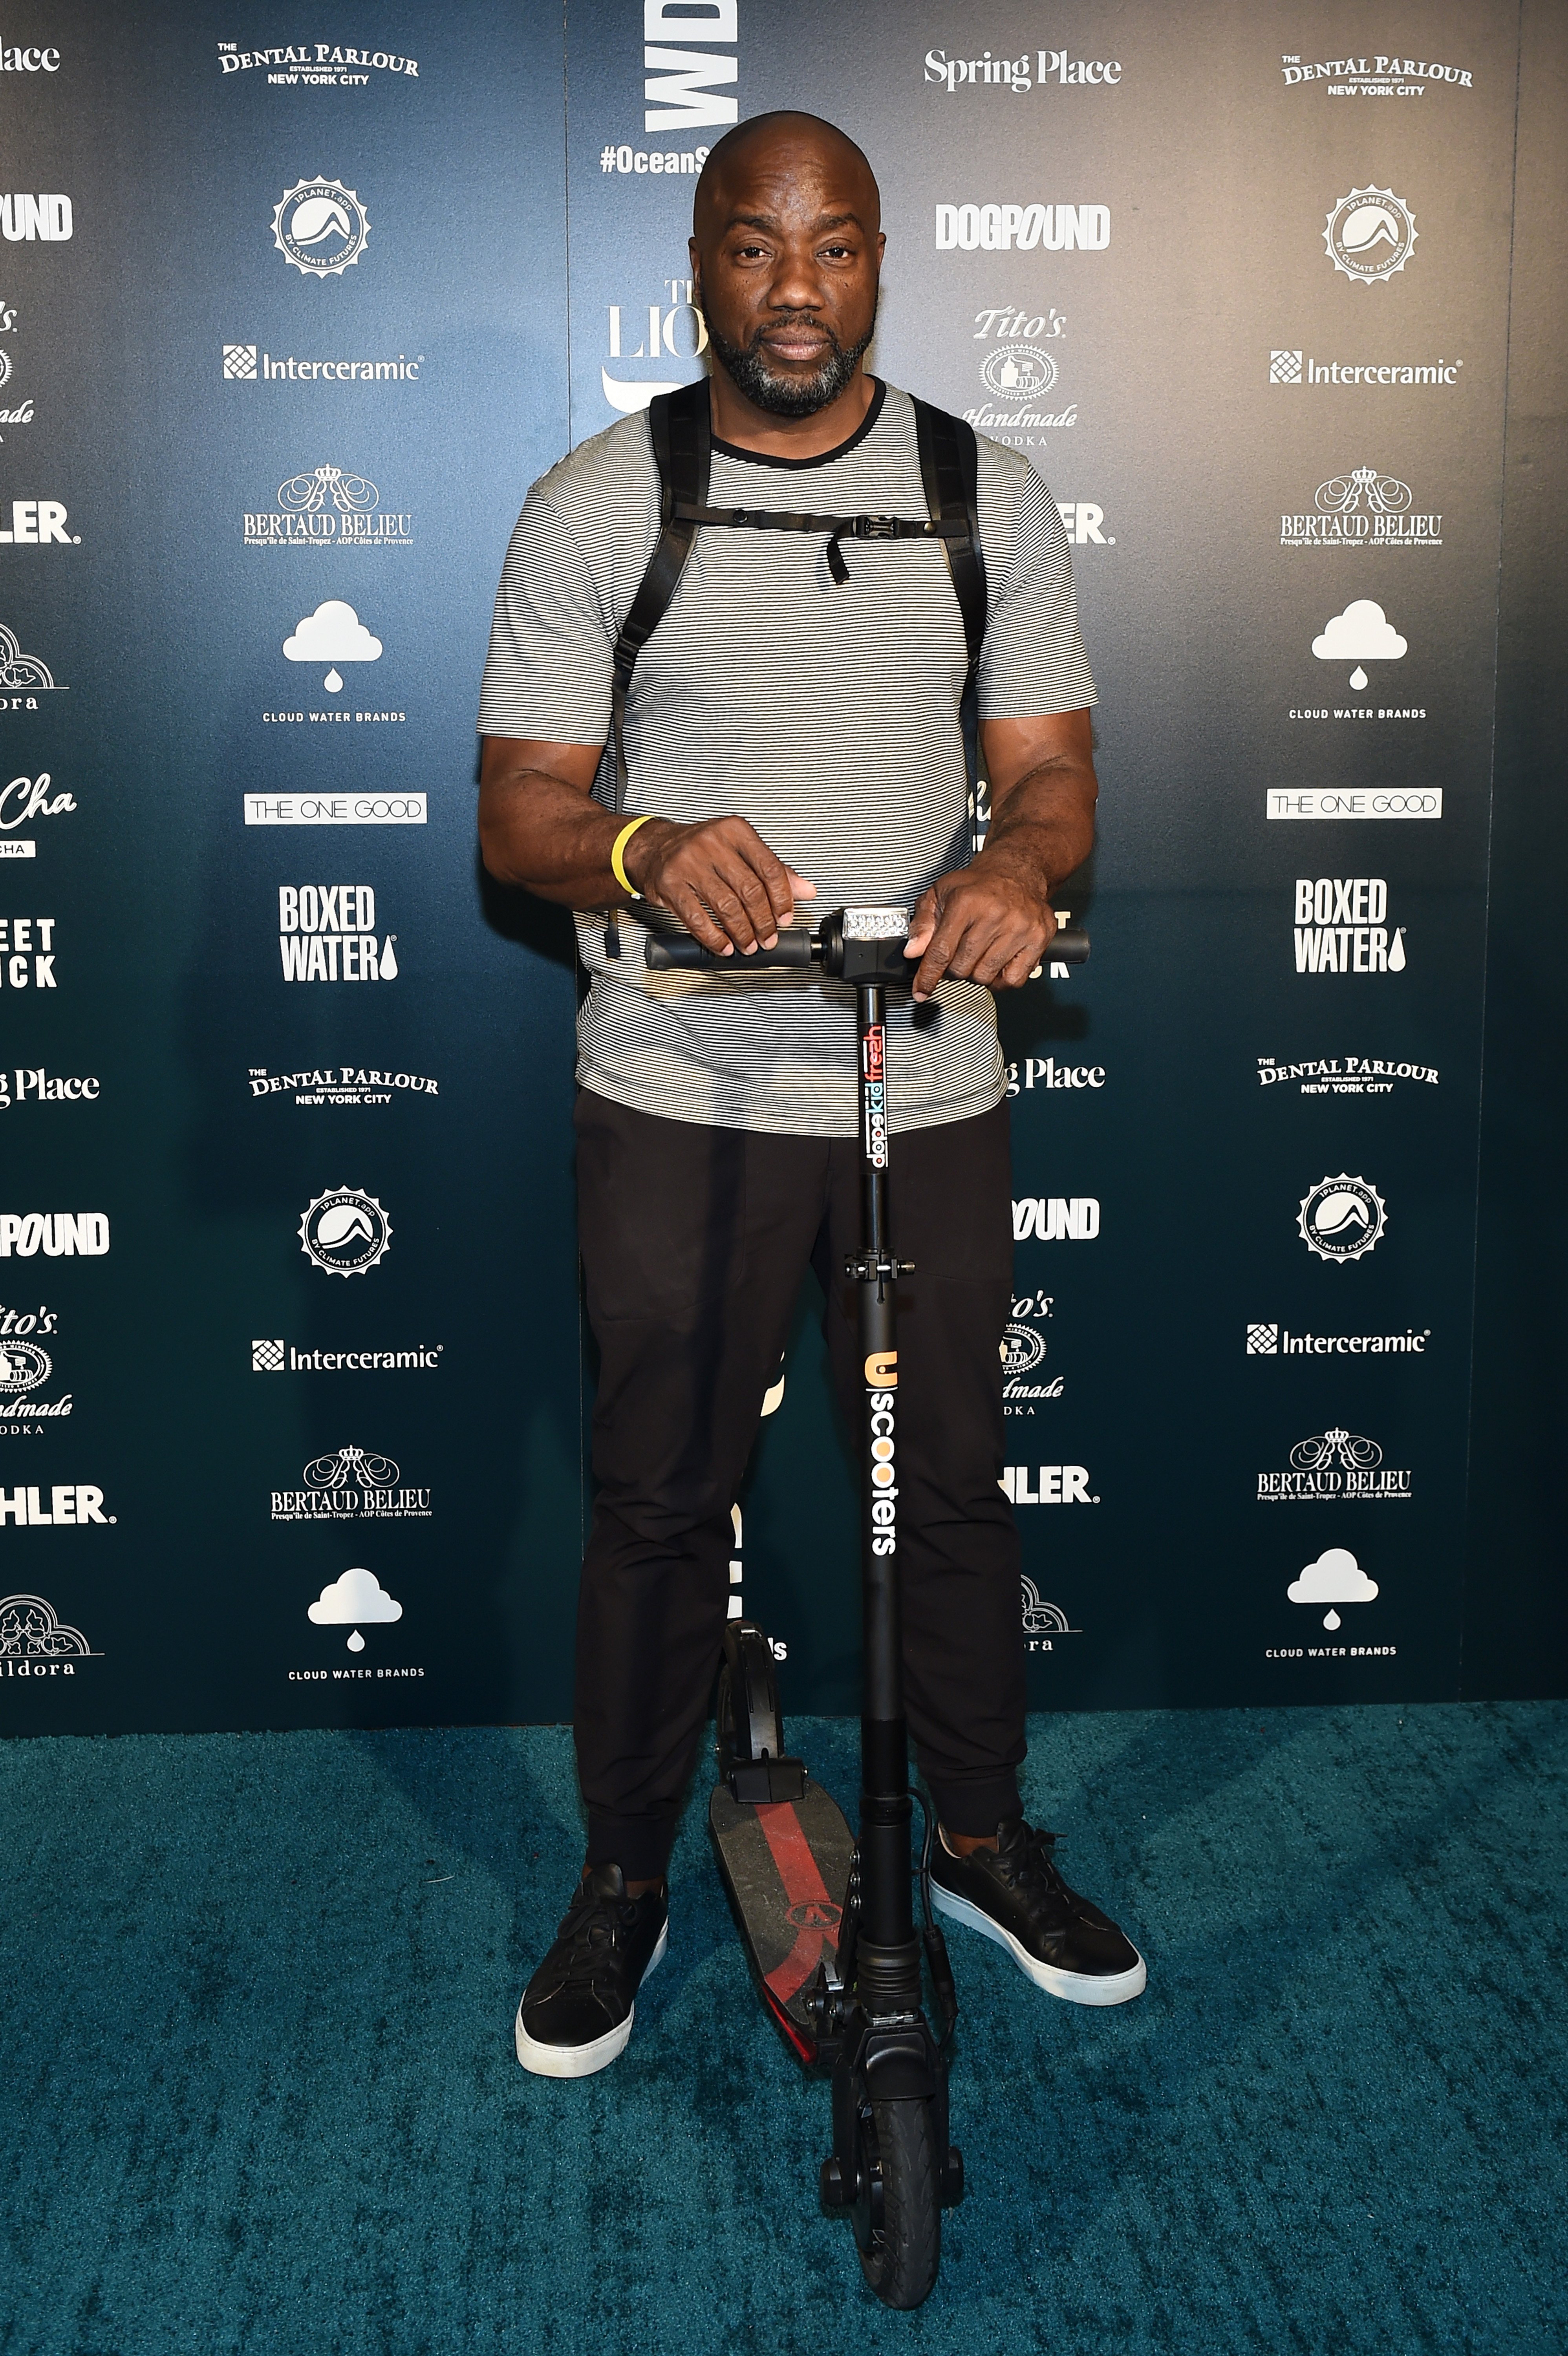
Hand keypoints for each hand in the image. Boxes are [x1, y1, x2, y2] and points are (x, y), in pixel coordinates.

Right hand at [626, 813, 815, 954]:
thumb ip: (773, 870)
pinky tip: (723, 946)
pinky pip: (697, 918)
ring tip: (748, 945)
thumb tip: (806, 890)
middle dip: (763, 922)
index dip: (782, 899)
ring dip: (741, 933)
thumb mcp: (740, 851)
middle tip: (768, 938)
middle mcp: (712, 842)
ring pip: (726, 906)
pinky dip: (713, 938)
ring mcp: (689, 863)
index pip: (769, 868)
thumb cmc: (701, 850)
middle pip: (749, 890)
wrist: (655, 848)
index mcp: (735, 831)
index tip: (785, 918)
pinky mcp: (670, 883)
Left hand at [903, 856, 1056, 1001]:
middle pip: (962, 968)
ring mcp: (1019, 928)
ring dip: (976, 973)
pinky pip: (1013, 980)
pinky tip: (997, 962)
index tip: (920, 990)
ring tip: (979, 954)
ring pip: (985, 977)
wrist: (1016, 873)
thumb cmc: (977, 886)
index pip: (941, 951)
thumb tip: (913, 950)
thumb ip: (923, 922)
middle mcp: (995, 914)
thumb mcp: (940, 894)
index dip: (928, 975)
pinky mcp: (1038, 939)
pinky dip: (1001, 979)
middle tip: (958, 954)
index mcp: (966, 902)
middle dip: (954, 968)